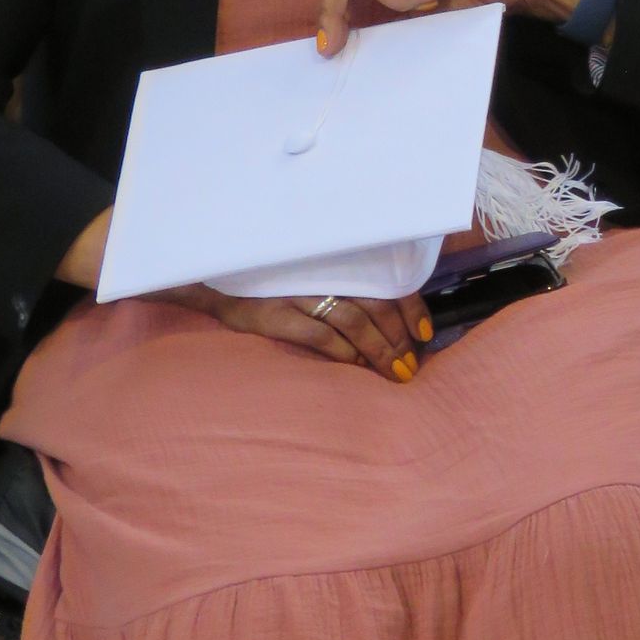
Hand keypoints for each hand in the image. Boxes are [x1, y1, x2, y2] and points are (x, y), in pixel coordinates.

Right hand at [157, 285, 432, 380]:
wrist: (213, 280)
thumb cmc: (270, 285)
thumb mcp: (310, 281)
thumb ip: (343, 294)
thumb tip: (385, 327)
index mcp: (335, 266)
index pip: (383, 283)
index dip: (410, 307)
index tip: (425, 333)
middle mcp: (321, 275)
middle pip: (374, 305)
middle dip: (398, 338)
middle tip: (412, 366)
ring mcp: (297, 294)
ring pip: (352, 321)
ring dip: (379, 350)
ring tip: (397, 373)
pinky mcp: (273, 314)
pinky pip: (318, 334)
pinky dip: (343, 352)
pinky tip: (356, 366)